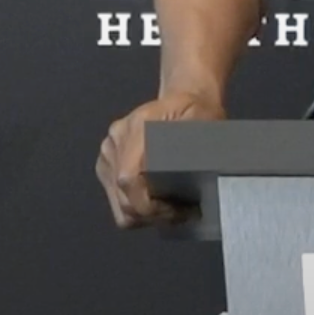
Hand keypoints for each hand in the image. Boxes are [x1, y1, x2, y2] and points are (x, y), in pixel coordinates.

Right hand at [96, 90, 223, 228]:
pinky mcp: (108, 164)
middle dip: (154, 214)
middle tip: (183, 213)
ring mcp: (109, 152)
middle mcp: (117, 139)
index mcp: (139, 125)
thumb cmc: (197, 110)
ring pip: (120, 205)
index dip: (150, 205)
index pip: (129, 178)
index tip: (176, 211)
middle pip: (124, 198)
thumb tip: (192, 179)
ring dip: (146, 215)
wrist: (185, 99)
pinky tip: (159, 204)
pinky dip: (138, 209)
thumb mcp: (205, 122)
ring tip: (173, 210)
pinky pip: (118, 200)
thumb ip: (196, 146)